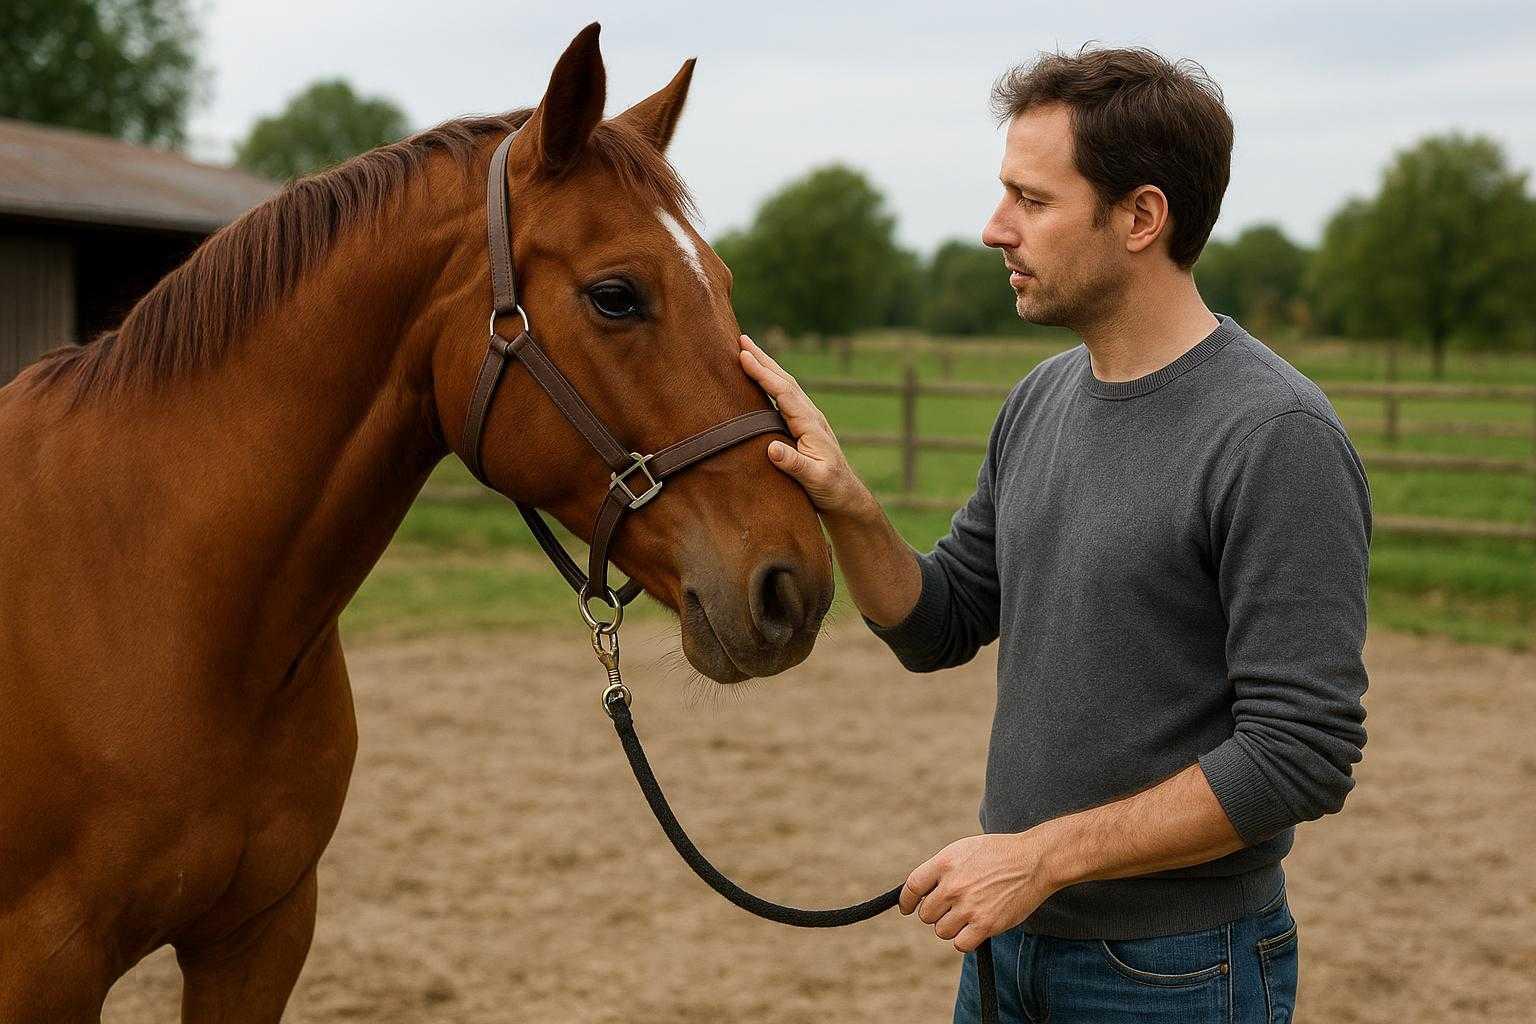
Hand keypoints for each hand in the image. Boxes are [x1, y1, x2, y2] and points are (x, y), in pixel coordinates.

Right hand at [737, 334, 868, 515]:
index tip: (744, 356)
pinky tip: (761, 379)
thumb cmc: (830, 488)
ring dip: (767, 366)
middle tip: (741, 338)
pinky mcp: (803, 425)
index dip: (763, 374)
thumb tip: (771, 448)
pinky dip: (771, 382)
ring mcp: (808, 418)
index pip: (783, 392)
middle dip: (763, 359)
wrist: (846, 496)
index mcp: (810, 424)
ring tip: (747, 350)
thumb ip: (794, 464)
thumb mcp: (814, 479)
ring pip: (785, 385)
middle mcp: (810, 415)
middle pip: (784, 380)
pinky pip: (784, 397)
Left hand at [900, 831, 1063, 952]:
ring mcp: (968, 906)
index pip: (912, 887)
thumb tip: (922, 892)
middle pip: (926, 914)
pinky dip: (966, 940)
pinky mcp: (985, 924)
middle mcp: (953, 886)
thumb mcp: (963, 849)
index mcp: (944, 863)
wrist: (1034, 861)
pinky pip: (960, 944)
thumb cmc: (999, 854)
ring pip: (941, 930)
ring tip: (969, 915)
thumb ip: (941, 869)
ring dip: (952, 927)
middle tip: (954, 907)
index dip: (906, 900)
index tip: (908, 908)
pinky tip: (976, 929)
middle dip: (937, 913)